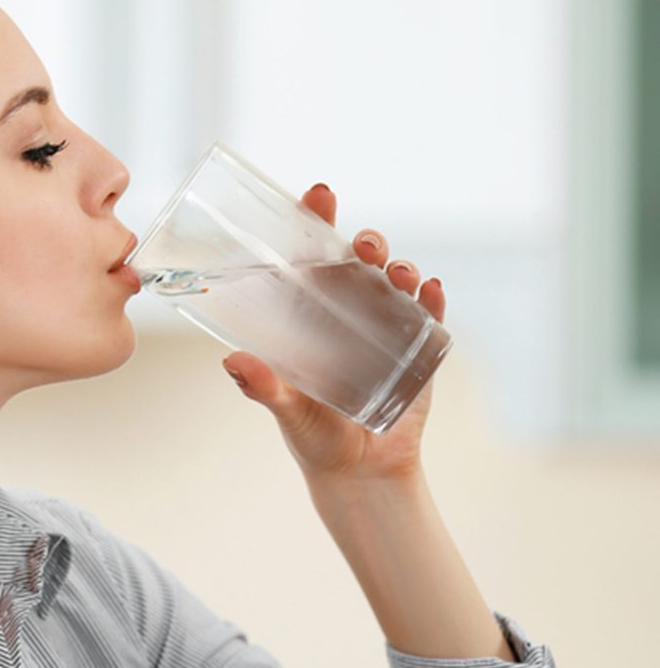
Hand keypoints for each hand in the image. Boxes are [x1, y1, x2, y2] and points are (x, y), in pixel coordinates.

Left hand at [222, 183, 445, 483]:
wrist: (360, 473)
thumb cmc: (314, 434)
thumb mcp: (286, 408)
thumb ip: (264, 387)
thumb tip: (233, 361)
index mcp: (311, 312)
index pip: (312, 255)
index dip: (316, 221)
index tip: (319, 193)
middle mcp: (349, 310)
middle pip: (359, 261)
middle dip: (366, 243)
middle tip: (364, 246)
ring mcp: (387, 327)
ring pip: (396, 281)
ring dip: (401, 267)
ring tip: (397, 272)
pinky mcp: (420, 351)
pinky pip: (432, 316)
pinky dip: (435, 300)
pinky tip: (433, 291)